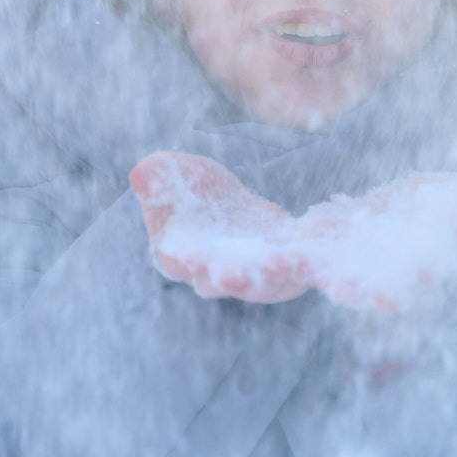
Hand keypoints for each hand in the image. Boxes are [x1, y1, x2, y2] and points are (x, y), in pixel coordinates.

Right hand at [129, 151, 309, 302]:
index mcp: (181, 255)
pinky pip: (300, 270)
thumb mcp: (180, 176)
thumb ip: (160, 178)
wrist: (239, 212)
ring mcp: (256, 276)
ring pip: (263, 281)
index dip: (184, 261)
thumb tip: (140, 174)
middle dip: (228, 278)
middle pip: (220, 281)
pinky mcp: (290, 270)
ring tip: (276, 263)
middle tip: (234, 277)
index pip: (178, 262)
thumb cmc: (199, 197)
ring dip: (269, 274)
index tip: (190, 259)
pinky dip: (306, 260)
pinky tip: (316, 243)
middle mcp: (217, 274)